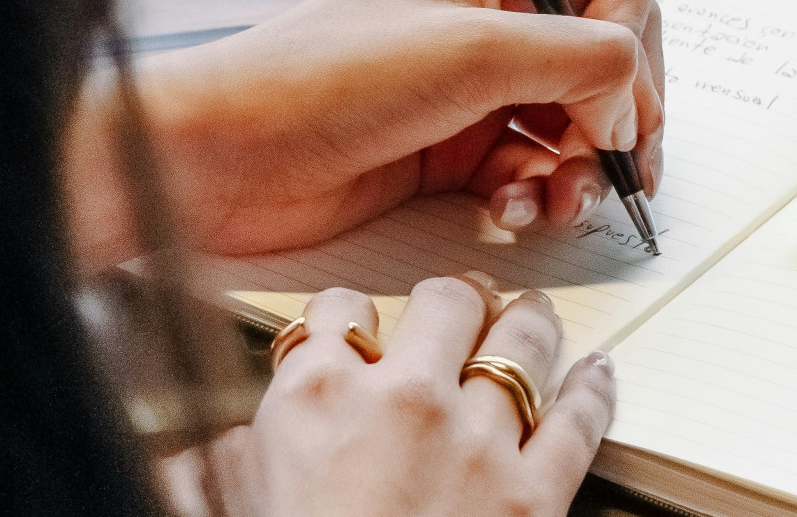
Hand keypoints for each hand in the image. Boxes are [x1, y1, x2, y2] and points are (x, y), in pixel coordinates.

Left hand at [63, 0, 664, 264]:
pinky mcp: (458, 142)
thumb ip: (582, 61)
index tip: (613, 93)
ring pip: (580, 117)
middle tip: (612, 163)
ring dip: (583, 165)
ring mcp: (477, 78)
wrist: (229, 157)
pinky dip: (540, 192)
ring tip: (561, 200)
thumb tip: (634, 100)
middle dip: (619, 113)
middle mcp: (494, 8)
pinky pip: (535, 164)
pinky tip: (515, 211)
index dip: (634, 33)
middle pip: (612, 52)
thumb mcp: (473, 52)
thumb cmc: (324, 78)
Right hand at [190, 275, 614, 516]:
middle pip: (445, 302)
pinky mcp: (534, 495)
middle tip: (462, 304)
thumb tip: (202, 448)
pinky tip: (595, 373)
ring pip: (521, 342)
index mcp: (318, 394)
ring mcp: (478, 442)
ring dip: (527, 322)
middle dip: (455, 299)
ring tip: (529, 316)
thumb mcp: (233, 502)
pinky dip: (592, 389)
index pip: (340, 308)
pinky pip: (578, 419)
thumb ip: (227, 458)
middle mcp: (403, 398)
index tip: (360, 324)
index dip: (353, 312)